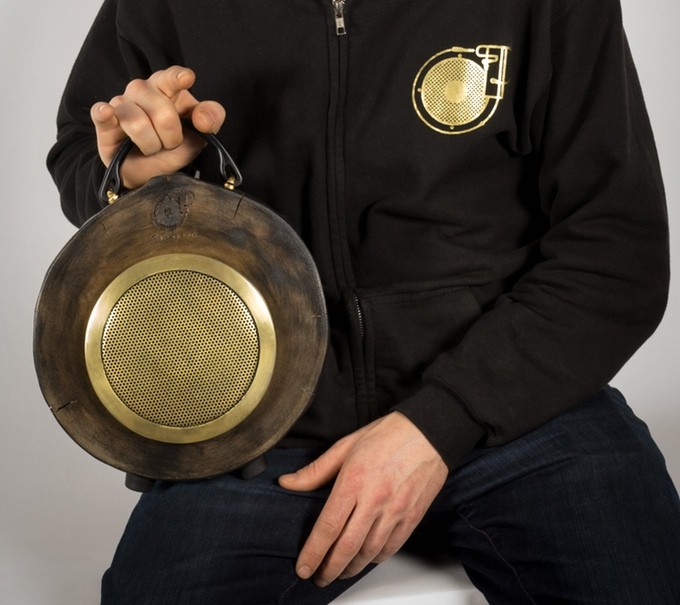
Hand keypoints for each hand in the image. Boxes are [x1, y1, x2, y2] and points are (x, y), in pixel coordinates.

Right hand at [90, 65, 225, 188]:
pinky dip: (103, 113)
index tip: (187, 78)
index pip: (171, 77)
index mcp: (166, 87)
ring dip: (150, 144)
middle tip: (170, 144)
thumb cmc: (174, 145)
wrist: (150, 171)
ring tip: (152, 148)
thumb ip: (210, 120)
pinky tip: (106, 112)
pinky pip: (101, 114)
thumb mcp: (200, 133)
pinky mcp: (104, 122)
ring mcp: (121, 104)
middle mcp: (142, 90)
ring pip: (137, 122)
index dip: (178, 78)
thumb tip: (203, 120)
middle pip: (162, 111)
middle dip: (172, 137)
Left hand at [278, 412, 447, 586]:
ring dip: (351, 567)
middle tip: (319, 577)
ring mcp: (396, 511)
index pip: (328, 527)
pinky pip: (391, 547)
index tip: (303, 566)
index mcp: (354, 481)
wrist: (429, 432)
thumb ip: (315, 470)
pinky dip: (375, 559)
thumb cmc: (388, 435)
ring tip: (339, 571)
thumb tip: (288, 482)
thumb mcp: (346, 445)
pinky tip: (365, 559)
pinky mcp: (412, 517)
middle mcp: (375, 500)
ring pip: (369, 552)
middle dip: (329, 569)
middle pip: (347, 547)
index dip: (313, 552)